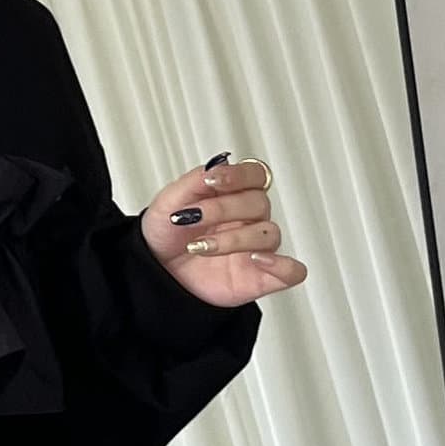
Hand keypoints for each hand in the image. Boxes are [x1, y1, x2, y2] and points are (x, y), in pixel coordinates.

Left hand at [139, 157, 306, 304]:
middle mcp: (249, 220)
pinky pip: (291, 272)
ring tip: (201, 246)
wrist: (153, 272)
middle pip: (259, 203)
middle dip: (223, 209)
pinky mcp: (259, 277)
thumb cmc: (167, 236)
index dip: (240, 175)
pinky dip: (283, 265)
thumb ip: (194, 181)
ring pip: (269, 234)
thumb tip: (217, 167)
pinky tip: (257, 259)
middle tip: (192, 218)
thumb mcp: (170, 201)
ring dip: (234, 239)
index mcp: (233, 196)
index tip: (213, 181)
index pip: (255, 174)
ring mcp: (255, 248)